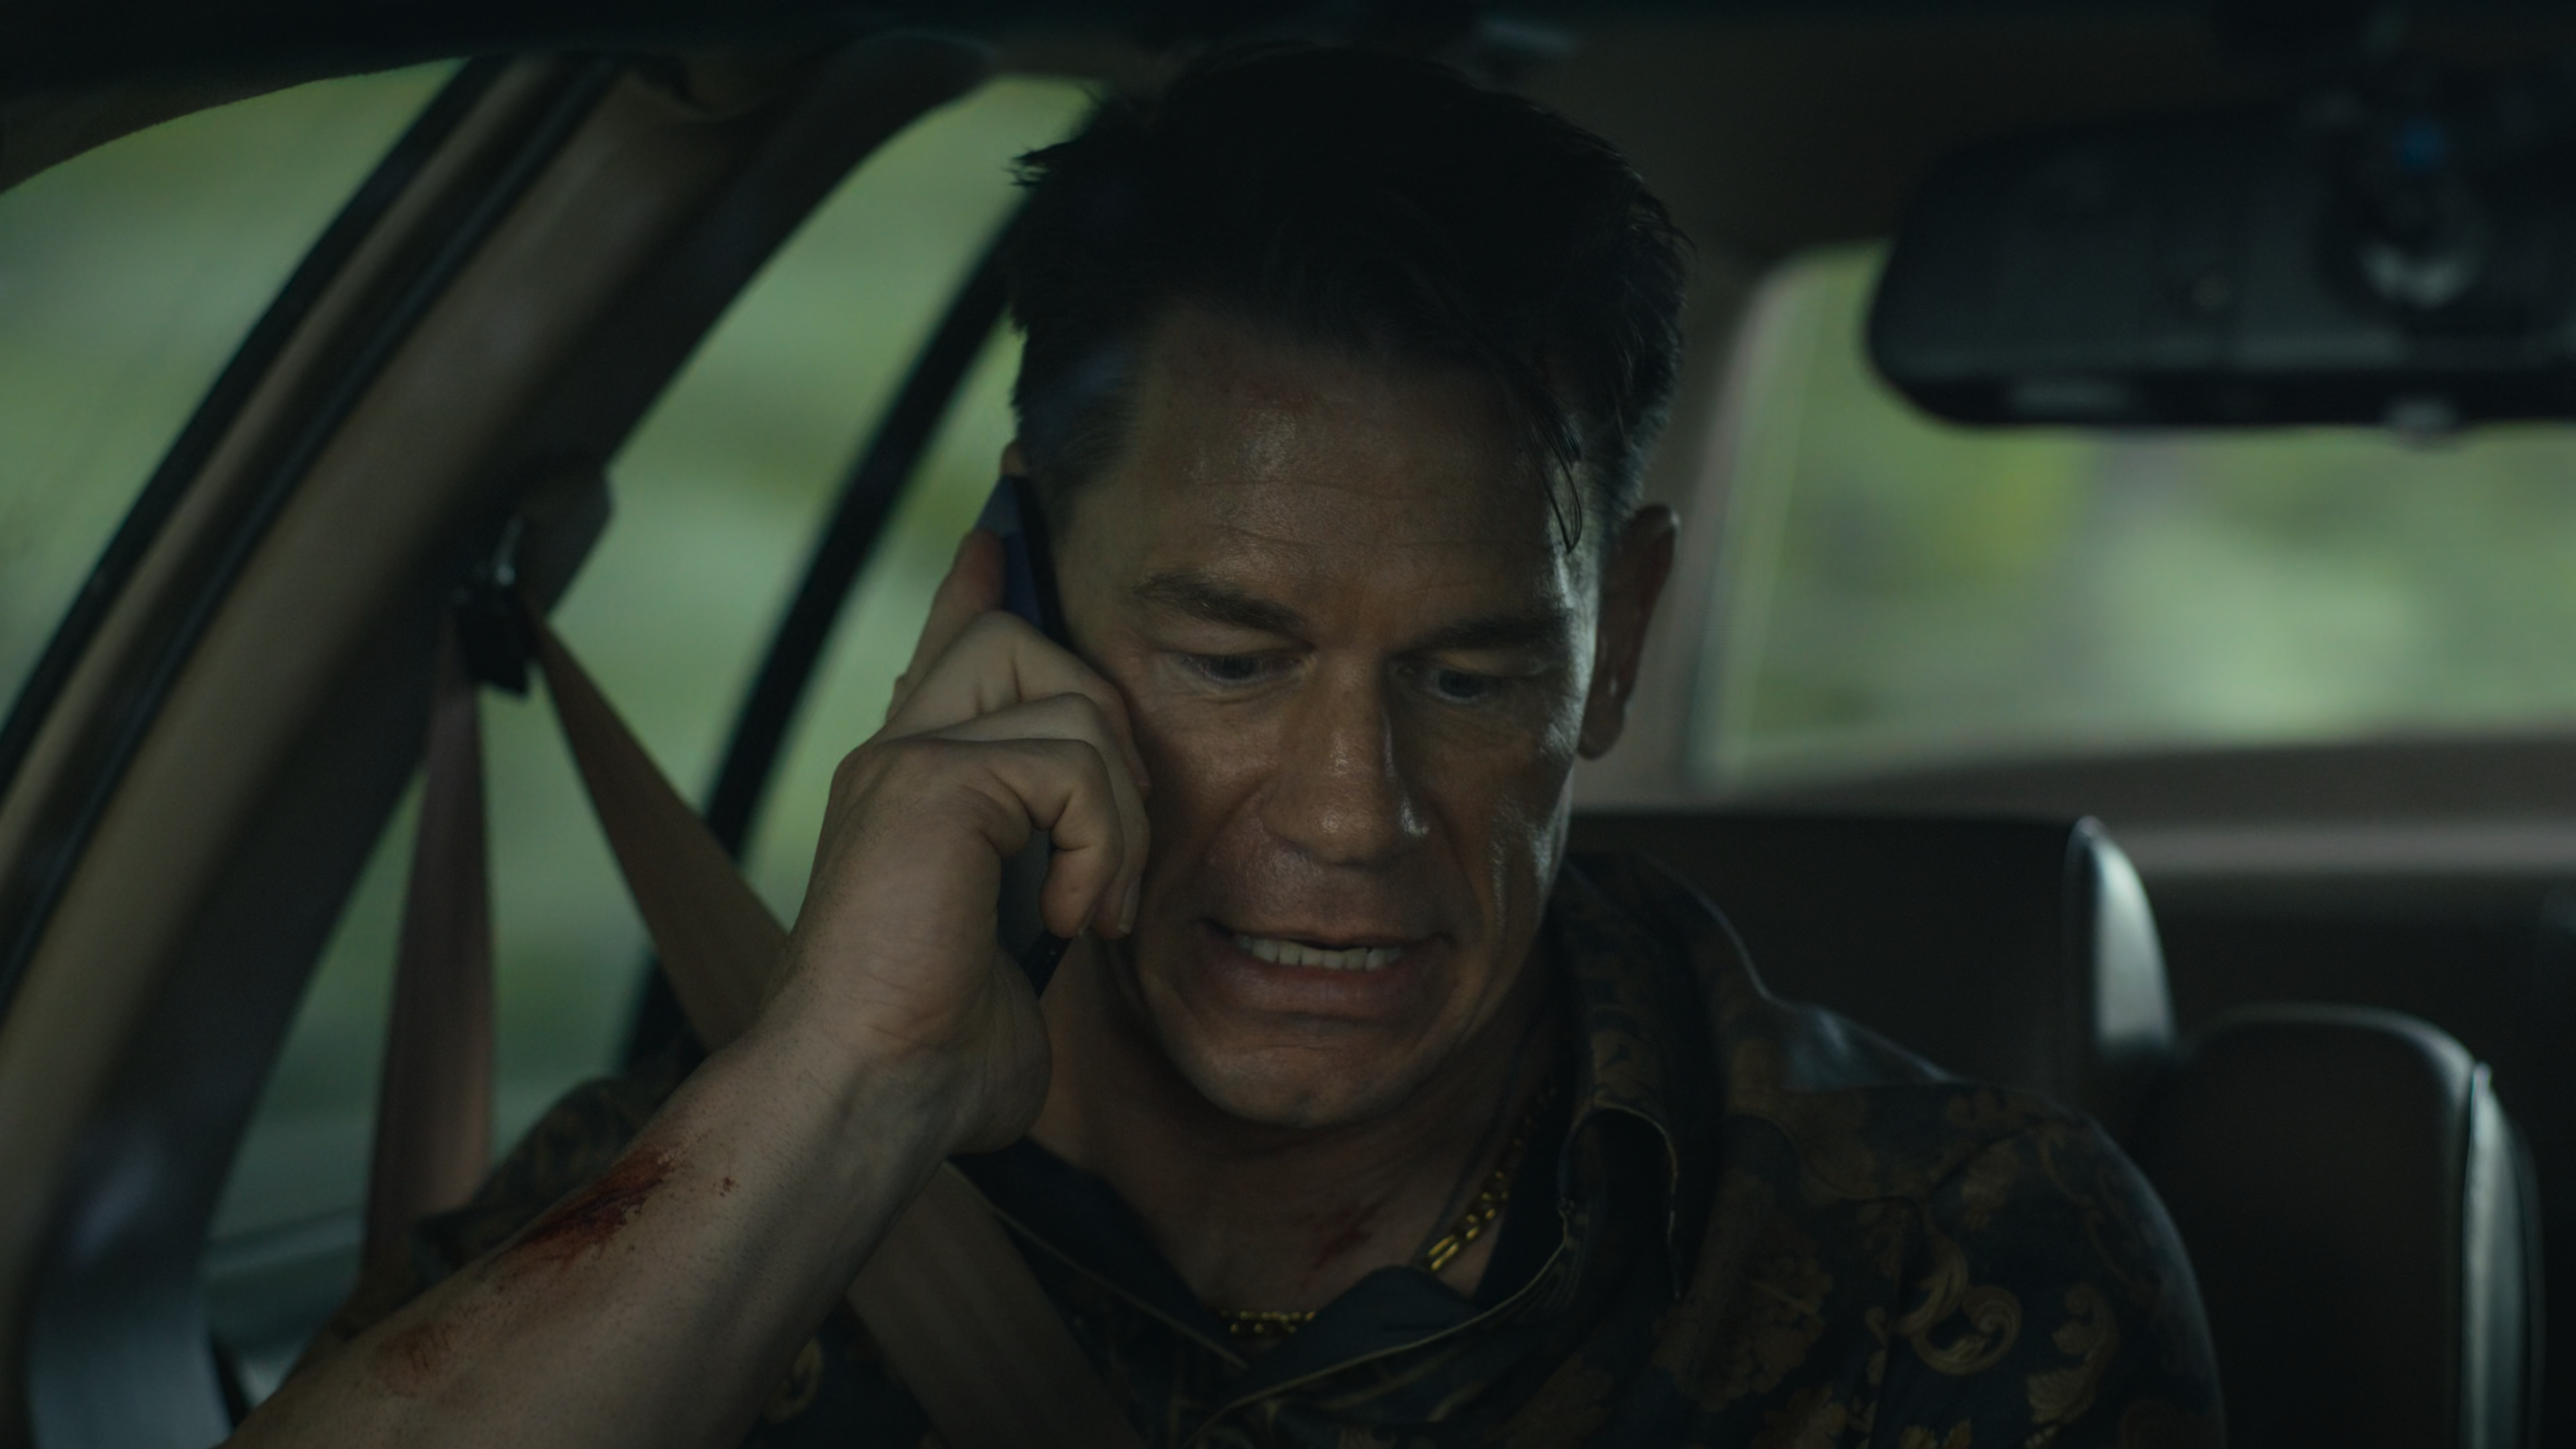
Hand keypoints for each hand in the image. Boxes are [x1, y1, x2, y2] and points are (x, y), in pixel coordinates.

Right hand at [768, 530, 1150, 1153]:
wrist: (866, 1096)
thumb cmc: (933, 1060)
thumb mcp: (1006, 961)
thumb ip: (1035, 898)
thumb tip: (1083, 916)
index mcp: (911, 785)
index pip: (948, 643)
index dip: (982, 578)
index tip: (1004, 516)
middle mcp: (898, 754)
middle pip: (1020, 638)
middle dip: (1106, 729)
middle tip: (1114, 853)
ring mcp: (907, 759)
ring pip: (1070, 698)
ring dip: (1119, 812)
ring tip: (1096, 906)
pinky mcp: (929, 781)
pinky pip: (1072, 764)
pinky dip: (1100, 844)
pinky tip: (1072, 915)